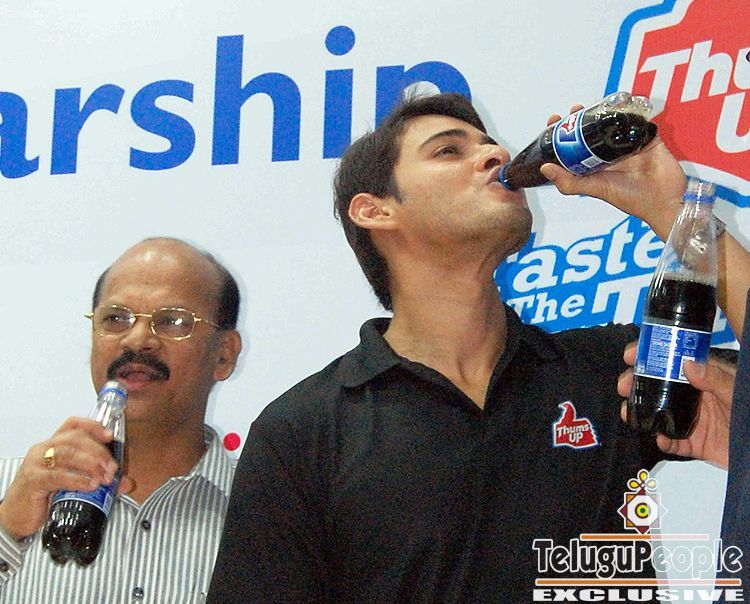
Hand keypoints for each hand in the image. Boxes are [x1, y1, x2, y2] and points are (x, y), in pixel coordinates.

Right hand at [0, 417, 119, 539]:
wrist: (16, 517)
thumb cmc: (45, 497)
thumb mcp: (73, 484)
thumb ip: (99, 479)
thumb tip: (126, 483)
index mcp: (53, 444)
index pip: (73, 424)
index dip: (92, 426)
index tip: (110, 436)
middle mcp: (43, 449)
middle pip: (75, 439)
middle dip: (98, 451)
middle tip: (112, 468)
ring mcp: (36, 463)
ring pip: (67, 454)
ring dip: (91, 464)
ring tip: (104, 478)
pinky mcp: (33, 480)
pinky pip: (57, 476)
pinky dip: (77, 479)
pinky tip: (91, 485)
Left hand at [539, 105, 686, 239]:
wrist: (663, 199)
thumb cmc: (630, 198)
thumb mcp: (595, 189)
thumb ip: (570, 182)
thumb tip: (544, 168)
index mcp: (595, 165)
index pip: (574, 145)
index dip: (563, 132)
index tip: (555, 120)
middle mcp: (609, 153)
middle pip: (591, 130)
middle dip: (581, 117)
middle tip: (575, 108)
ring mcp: (628, 144)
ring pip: (612, 121)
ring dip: (603, 110)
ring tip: (594, 103)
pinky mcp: (647, 137)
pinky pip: (637, 119)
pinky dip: (630, 108)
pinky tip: (621, 99)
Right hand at [617, 342, 735, 467]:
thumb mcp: (735, 391)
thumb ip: (715, 379)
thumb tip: (686, 364)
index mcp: (703, 377)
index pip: (672, 361)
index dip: (649, 356)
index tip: (630, 355)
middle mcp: (693, 396)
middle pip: (657, 386)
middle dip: (636, 384)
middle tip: (623, 386)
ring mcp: (691, 420)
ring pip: (658, 414)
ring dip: (641, 412)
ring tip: (628, 413)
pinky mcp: (693, 443)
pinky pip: (672, 442)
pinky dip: (663, 441)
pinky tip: (660, 439)